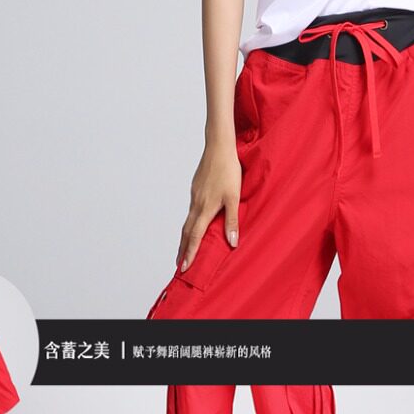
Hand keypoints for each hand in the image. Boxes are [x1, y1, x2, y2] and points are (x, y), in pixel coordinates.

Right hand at [176, 142, 240, 271]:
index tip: (185, 267)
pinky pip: (190, 211)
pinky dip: (189, 224)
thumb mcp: (234, 197)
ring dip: (185, 238)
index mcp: (205, 209)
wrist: (219, 147)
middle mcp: (196, 204)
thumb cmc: (229, 171)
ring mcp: (194, 196)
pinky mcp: (196, 189)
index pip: (195, 237)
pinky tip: (193, 225)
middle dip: (183, 250)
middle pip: (186, 232)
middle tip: (179, 264)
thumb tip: (232, 243)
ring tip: (184, 249)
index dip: (190, 253)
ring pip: (187, 222)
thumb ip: (232, 221)